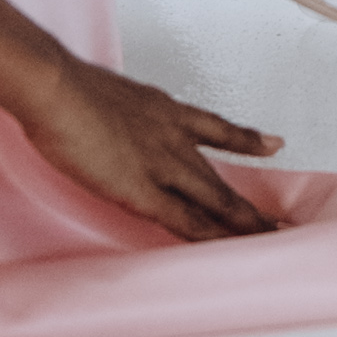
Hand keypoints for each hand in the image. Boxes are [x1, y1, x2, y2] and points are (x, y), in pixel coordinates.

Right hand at [15, 47, 286, 239]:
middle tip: (280, 219)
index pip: (214, 128)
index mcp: (164, 110)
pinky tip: (224, 250)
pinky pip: (183, 220)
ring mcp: (162, 165)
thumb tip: (108, 116)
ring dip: (241, 223)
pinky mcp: (142, 190)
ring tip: (268, 240)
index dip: (245, 140)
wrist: (57, 89)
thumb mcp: (107, 91)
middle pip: (219, 177)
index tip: (273, 144)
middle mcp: (174, 137)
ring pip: (213, 200)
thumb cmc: (66, 86)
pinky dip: (207, 236)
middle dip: (248, 202)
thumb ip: (119, 110)